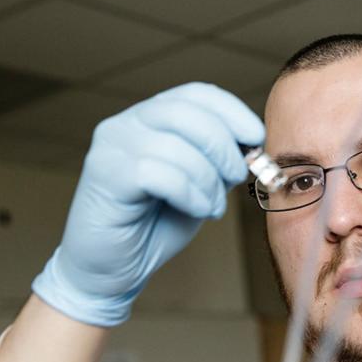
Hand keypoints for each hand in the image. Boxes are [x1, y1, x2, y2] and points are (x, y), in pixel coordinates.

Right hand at [31, 83, 264, 326]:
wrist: (112, 268)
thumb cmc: (156, 222)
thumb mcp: (199, 182)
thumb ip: (218, 157)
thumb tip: (252, 143)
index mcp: (150, 117)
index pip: (196, 94)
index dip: (232, 111)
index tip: (257, 137)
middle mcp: (125, 123)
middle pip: (186, 112)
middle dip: (223, 147)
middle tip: (236, 177)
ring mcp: (111, 148)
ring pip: (176, 146)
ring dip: (208, 180)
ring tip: (213, 206)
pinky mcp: (105, 176)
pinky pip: (160, 174)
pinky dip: (191, 195)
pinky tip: (198, 211)